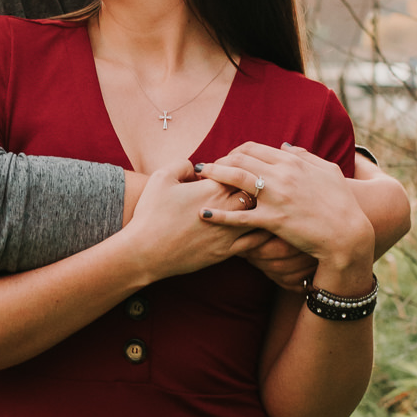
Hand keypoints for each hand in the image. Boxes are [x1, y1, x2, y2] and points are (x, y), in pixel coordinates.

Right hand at [121, 161, 266, 280]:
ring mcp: (229, 232)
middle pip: (256, 191)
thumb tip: (197, 167)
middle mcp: (227, 208)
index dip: (240, 168)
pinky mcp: (226, 252)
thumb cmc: (151, 213)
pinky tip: (267, 229)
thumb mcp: (162, 177)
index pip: (241, 170)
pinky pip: (255, 242)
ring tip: (270, 205)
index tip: (234, 170)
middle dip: (258, 187)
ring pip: (261, 216)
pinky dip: (263, 233)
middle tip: (258, 186)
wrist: (145, 251)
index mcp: (214, 187)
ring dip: (265, 209)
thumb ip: (183, 164)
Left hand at [195, 145, 375, 290]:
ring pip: (236, 178)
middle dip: (220, 160)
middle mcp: (282, 174)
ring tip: (199, 178)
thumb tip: (284, 145)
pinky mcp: (272, 220)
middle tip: (207, 168)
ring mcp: (276, 197)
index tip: (226, 158)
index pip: (254, 147)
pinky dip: (219, 214)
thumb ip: (306, 155)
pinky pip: (239, 216)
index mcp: (293, 161)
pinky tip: (204, 214)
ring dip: (214, 175)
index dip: (236, 151)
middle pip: (241, 158)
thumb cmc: (342, 203)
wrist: (348, 235)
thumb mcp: (329, 171)